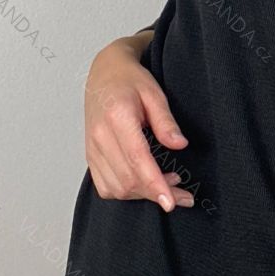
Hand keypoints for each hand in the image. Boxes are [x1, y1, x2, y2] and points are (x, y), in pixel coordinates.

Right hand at [84, 40, 193, 211]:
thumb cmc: (130, 80)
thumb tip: (179, 145)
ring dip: (143, 194)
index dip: (155, 184)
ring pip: (117, 188)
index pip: (137, 159)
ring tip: (169, 184)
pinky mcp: (91, 156)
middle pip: (128, 179)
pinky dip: (127, 192)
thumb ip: (166, 121)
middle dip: (157, 193)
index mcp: (117, 118)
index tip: (170, 201)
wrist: (104, 74)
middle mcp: (100, 136)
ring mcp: (92, 148)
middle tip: (184, 195)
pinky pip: (106, 187)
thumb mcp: (154, 93)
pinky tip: (146, 183)